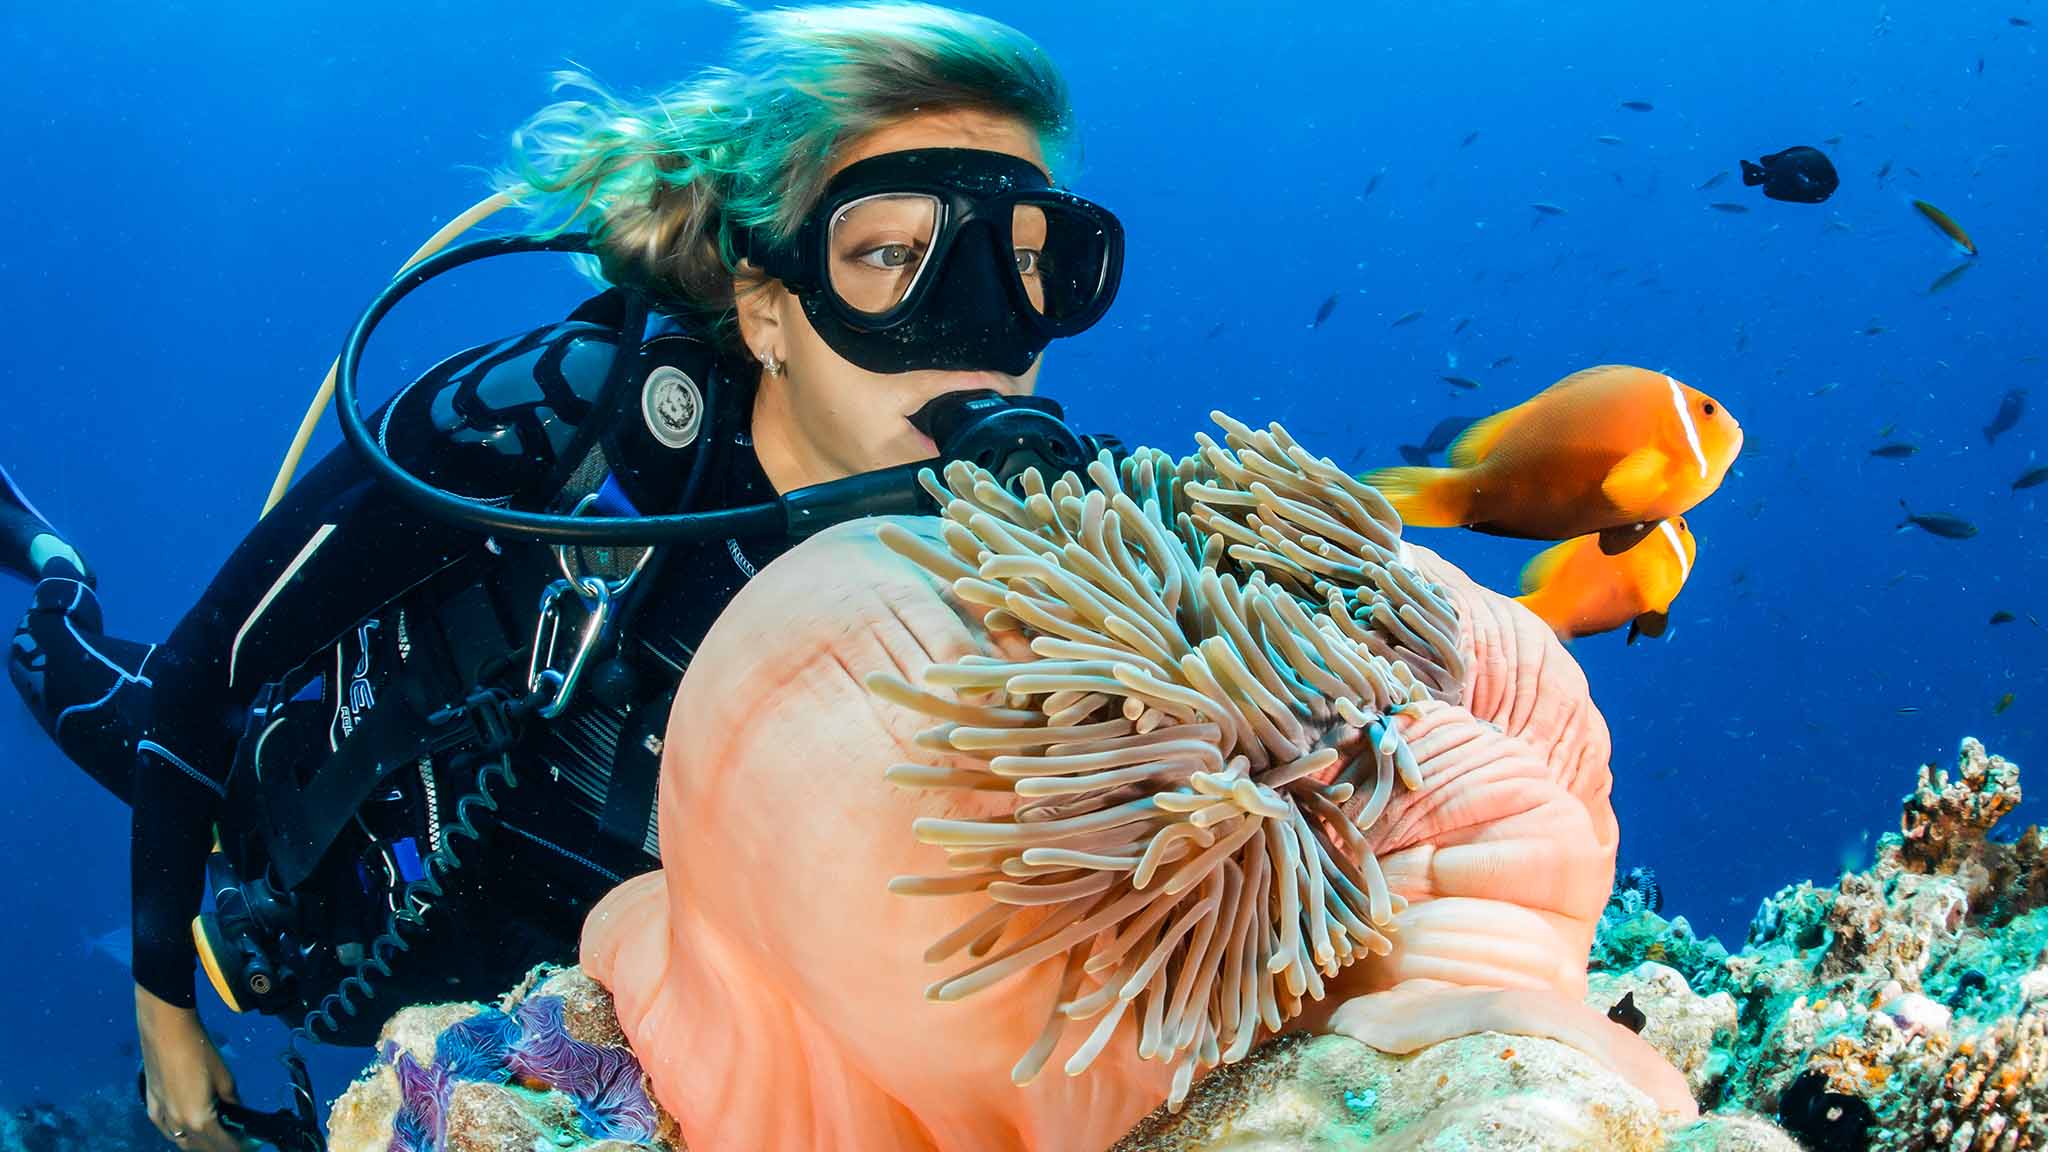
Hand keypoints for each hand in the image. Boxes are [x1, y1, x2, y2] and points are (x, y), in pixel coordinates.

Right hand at [135, 984, 252, 1151]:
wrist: (166, 1031)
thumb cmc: (199, 1051)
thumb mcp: (225, 1077)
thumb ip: (232, 1101)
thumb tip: (238, 1112)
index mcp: (199, 1119)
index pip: (223, 1144)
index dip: (240, 1146)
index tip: (251, 1145)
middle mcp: (178, 1124)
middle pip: (202, 1148)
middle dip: (222, 1148)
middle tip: (238, 1141)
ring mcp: (161, 1117)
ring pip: (182, 1142)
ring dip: (201, 1144)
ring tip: (218, 1138)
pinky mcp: (152, 1106)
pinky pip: (166, 1129)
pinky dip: (179, 1135)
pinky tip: (187, 1130)